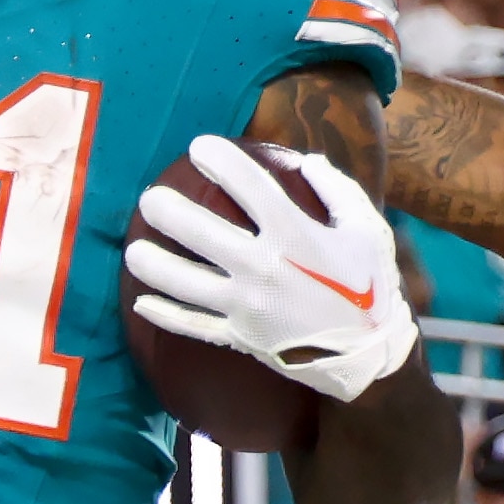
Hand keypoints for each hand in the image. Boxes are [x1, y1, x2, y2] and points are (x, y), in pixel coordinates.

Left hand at [121, 133, 418, 401]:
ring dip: (152, 264)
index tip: (198, 147)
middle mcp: (264, 268)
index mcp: (296, 236)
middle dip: (167, 211)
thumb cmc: (369, 286)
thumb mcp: (367, 231)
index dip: (219, 159)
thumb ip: (337, 190)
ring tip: (133, 250)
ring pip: (184, 284)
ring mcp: (247, 307)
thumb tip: (304, 160)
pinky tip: (141, 302)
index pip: (248, 185)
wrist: (370, 356)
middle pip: (201, 232)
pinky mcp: (240, 338)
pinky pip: (193, 326)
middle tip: (149, 199)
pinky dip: (165, 315)